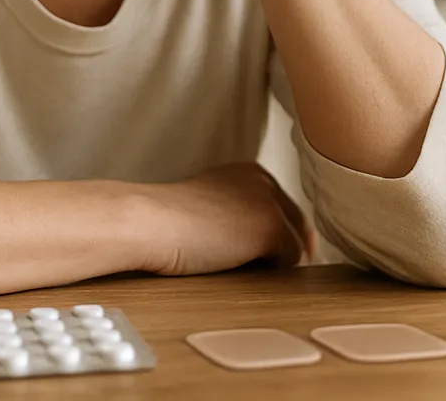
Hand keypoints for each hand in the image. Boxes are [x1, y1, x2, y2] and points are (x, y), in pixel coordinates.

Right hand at [138, 162, 317, 276]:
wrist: (150, 222)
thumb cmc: (166, 221)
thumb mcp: (210, 207)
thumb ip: (236, 214)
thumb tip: (264, 247)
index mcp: (248, 172)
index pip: (283, 205)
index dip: (286, 231)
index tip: (284, 253)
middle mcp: (265, 180)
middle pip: (296, 221)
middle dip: (292, 245)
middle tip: (281, 268)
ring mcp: (270, 202)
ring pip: (295, 242)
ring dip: (280, 260)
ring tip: (257, 272)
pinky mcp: (271, 226)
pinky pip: (290, 260)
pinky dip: (273, 271)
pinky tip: (249, 272)